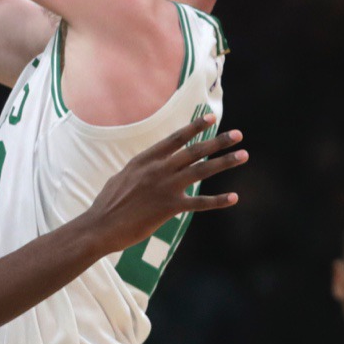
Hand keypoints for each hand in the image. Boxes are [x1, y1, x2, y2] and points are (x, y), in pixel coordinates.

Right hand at [82, 114, 246, 253]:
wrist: (100, 226)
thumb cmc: (108, 203)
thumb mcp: (122, 176)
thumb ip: (141, 169)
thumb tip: (151, 165)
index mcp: (145, 159)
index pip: (175, 138)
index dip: (194, 127)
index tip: (211, 118)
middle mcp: (158, 169)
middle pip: (194, 151)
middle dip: (218, 141)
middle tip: (239, 135)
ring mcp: (165, 187)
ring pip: (201, 170)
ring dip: (224, 162)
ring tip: (243, 156)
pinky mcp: (169, 208)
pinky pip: (198, 202)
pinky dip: (217, 200)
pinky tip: (233, 197)